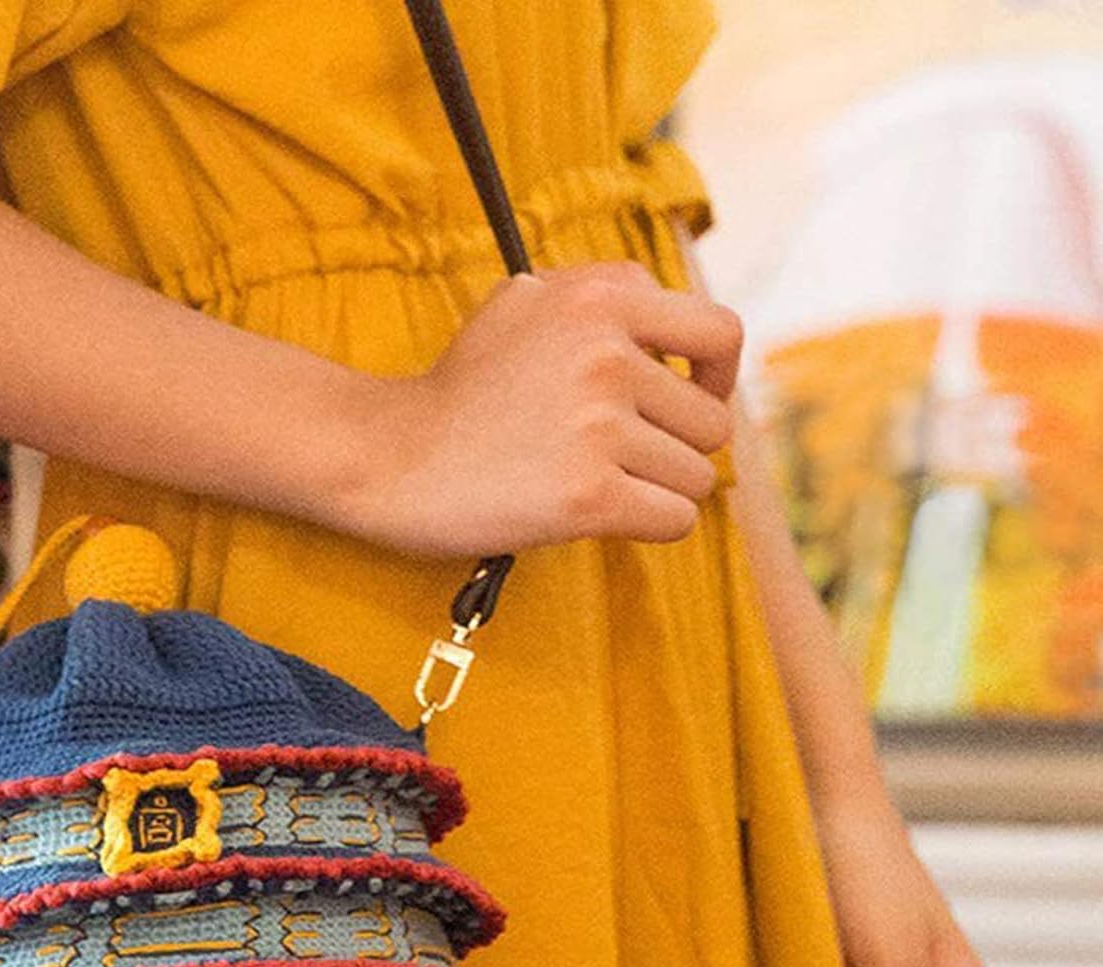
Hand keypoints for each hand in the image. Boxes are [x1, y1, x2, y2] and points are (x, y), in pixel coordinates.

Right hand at [347, 261, 741, 555]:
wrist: (389, 456)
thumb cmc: (457, 390)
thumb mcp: (523, 303)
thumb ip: (601, 298)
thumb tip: (675, 333)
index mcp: (601, 298)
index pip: (720, 333)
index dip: (716, 376)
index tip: (689, 400)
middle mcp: (607, 354)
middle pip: (710, 421)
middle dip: (676, 447)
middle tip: (620, 457)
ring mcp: (599, 427)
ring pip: (695, 476)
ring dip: (657, 490)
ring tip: (597, 483)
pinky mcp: (588, 495)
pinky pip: (675, 521)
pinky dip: (648, 527)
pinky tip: (601, 516)